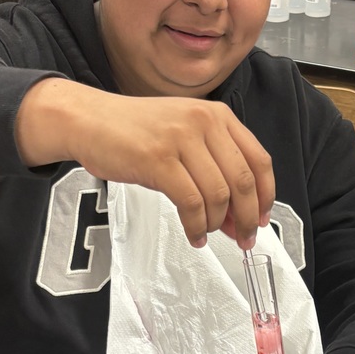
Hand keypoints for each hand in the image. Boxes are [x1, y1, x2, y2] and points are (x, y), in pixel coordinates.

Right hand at [14, 77, 273, 248]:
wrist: (89, 120)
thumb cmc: (135, 132)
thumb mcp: (184, 133)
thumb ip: (214, 164)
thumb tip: (239, 211)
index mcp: (217, 115)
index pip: (259, 159)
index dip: (266, 195)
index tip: (263, 218)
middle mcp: (204, 123)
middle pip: (243, 181)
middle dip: (247, 217)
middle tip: (243, 238)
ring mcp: (181, 140)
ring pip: (218, 195)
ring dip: (217, 223)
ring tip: (207, 233)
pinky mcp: (158, 160)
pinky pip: (191, 203)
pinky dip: (196, 226)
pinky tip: (194, 234)